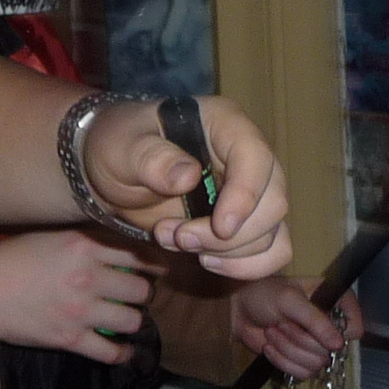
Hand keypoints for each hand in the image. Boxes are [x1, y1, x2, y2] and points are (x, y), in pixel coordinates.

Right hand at [0, 228, 160, 365]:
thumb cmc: (9, 259)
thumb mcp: (49, 236)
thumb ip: (84, 241)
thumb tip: (115, 248)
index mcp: (83, 246)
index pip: (136, 252)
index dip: (153, 262)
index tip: (158, 268)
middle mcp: (88, 277)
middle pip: (141, 290)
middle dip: (143, 294)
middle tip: (136, 295)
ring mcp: (82, 310)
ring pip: (133, 320)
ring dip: (133, 320)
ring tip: (126, 318)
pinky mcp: (71, 338)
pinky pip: (111, 352)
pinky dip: (122, 354)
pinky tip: (124, 350)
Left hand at [84, 96, 289, 278]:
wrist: (115, 174)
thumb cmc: (119, 148)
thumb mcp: (121, 148)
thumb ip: (150, 158)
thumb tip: (188, 176)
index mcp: (223, 122)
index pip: (255, 156)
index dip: (246, 194)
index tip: (220, 227)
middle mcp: (248, 155)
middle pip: (272, 203)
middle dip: (227, 235)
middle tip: (176, 237)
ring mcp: (253, 191)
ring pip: (272, 232)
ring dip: (226, 252)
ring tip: (174, 240)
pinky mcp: (249, 221)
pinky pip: (273, 251)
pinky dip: (245, 266)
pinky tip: (205, 260)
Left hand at [230, 277, 360, 379]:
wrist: (237, 311)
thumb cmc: (263, 295)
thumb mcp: (289, 300)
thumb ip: (314, 320)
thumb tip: (338, 345)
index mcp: (333, 302)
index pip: (355, 326)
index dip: (340, 331)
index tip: (319, 327)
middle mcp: (329, 326)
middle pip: (330, 350)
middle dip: (299, 339)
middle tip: (281, 323)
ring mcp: (315, 345)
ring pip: (316, 364)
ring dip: (288, 349)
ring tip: (272, 332)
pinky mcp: (301, 360)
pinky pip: (303, 373)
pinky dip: (282, 361)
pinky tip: (270, 347)